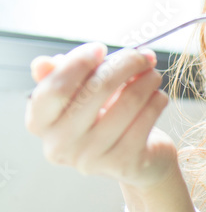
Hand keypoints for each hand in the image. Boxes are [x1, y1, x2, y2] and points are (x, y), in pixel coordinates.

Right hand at [26, 41, 177, 190]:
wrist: (135, 160)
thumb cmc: (103, 119)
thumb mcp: (79, 96)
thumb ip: (62, 76)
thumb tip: (42, 64)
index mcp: (41, 124)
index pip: (54, 88)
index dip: (78, 62)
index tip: (100, 48)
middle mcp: (60, 145)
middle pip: (97, 88)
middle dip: (125, 63)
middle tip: (141, 56)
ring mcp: (91, 158)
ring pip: (129, 100)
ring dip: (147, 80)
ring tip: (153, 74)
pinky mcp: (123, 163)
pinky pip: (147, 118)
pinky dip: (157, 100)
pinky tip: (158, 96)